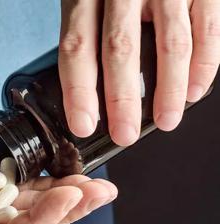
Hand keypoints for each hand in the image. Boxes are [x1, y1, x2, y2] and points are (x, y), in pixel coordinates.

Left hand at [59, 0, 218, 145]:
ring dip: (169, 90)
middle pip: (120, 50)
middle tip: (124, 134)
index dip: (79, 92)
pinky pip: (207, 29)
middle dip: (123, 100)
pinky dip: (204, 65)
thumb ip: (89, 28)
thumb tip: (89, 87)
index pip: (77, 48)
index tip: (83, 125)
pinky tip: (194, 91)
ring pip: (170, 44)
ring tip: (166, 121)